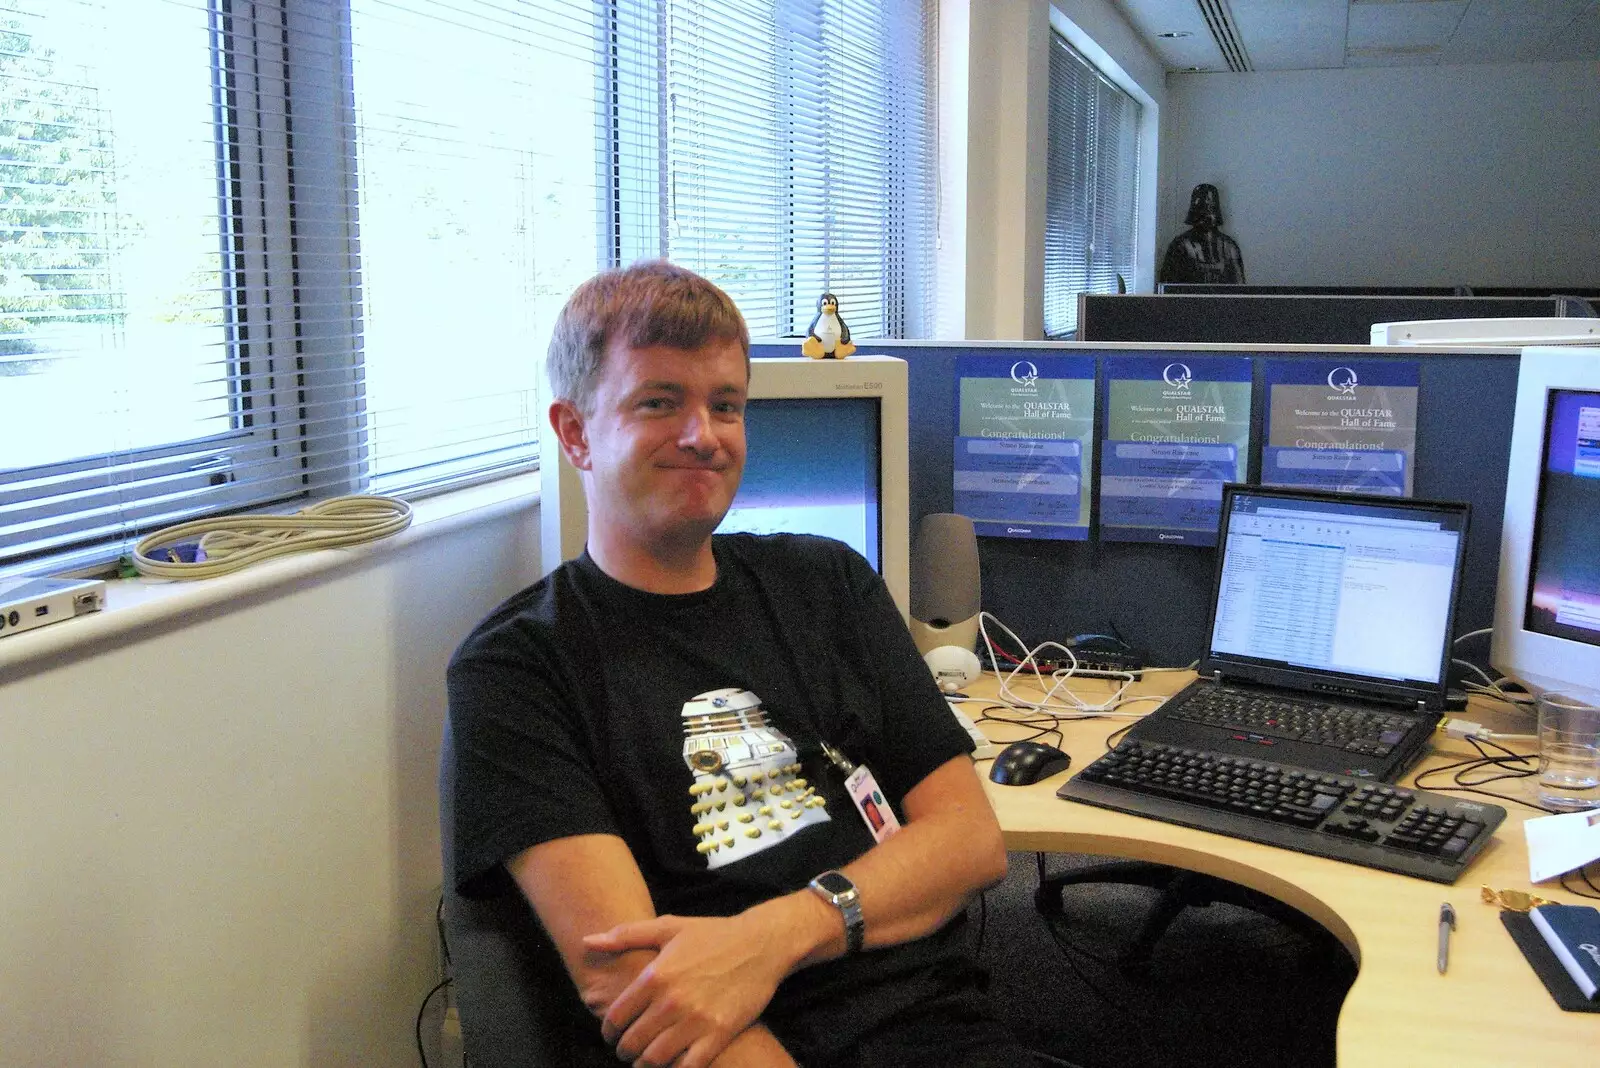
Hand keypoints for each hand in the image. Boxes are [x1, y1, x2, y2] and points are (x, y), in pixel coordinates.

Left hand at [582, 912, 792, 1066]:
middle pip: (632, 1042)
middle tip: (627, 1050)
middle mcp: (672, 1000)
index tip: (611, 1034)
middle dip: (624, 1050)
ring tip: (645, 1060)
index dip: (608, 1030)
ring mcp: (696, 1020)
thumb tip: (588, 941)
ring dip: (644, 1064)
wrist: (760, 944)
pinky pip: (687, 1067)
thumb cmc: (712, 934)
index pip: (616, 1017)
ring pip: (655, 1059)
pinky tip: (673, 1062)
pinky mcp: (718, 1034)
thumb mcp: (668, 926)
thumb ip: (625, 935)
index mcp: (655, 975)